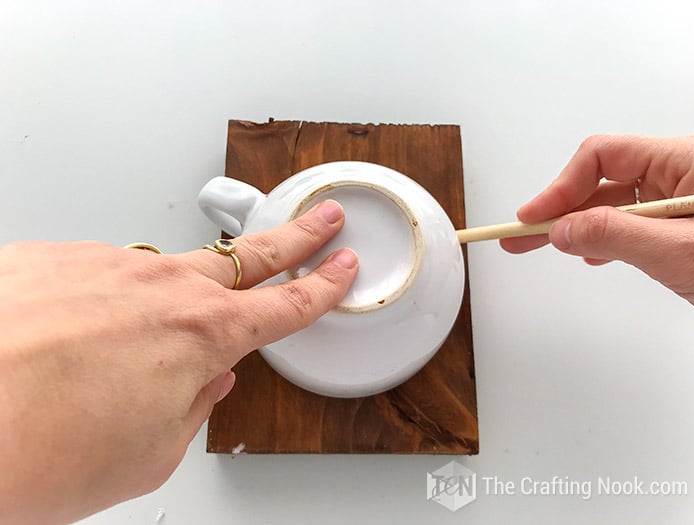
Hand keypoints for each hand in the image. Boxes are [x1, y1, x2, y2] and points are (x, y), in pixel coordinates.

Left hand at [0, 200, 357, 523]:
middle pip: (250, 255)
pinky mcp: (52, 257)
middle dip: (294, 239)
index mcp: (203, 335)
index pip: (286, 305)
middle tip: (320, 221)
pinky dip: (100, 302)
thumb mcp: (149, 453)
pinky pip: (97, 276)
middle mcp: (161, 288)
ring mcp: (106, 265)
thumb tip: (205, 381)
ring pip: (165, 269)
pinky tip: (79, 336)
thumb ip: (193, 406)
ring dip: (179, 288)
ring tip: (155, 329)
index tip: (340, 268)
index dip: (322, 287)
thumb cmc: (38, 449)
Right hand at [500, 135, 693, 307]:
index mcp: (683, 160)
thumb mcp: (679, 249)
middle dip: (559, 210)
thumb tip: (563, 230)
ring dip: (579, 226)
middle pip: (602, 182)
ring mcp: (683, 200)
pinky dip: (604, 238)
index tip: (533, 217)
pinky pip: (631, 223)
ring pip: (615, 206)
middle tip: (521, 234)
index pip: (602, 157)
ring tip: (545, 245)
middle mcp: (681, 174)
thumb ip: (616, 235)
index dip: (561, 188)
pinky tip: (590, 252)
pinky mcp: (683, 226)